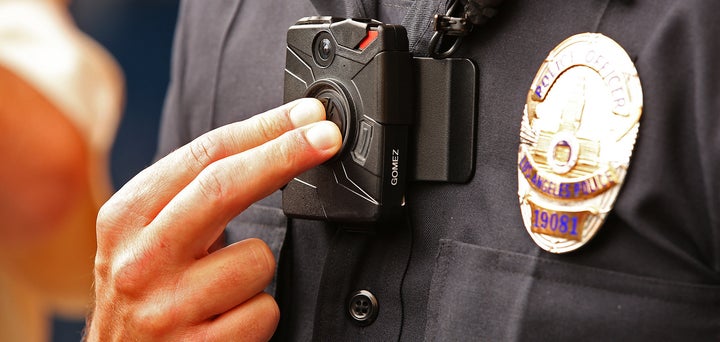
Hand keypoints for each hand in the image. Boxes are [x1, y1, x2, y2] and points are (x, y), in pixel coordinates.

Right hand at [86, 99, 340, 340]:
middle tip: (327, 136)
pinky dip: (258, 312)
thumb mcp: (146, 237)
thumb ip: (191, 197)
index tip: (306, 116)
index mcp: (126, 218)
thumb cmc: (145, 294)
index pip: (203, 157)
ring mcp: (166, 308)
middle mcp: (139, 260)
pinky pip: (264, 309)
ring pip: (257, 259)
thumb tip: (269, 146)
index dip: (263, 130)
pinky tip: (227, 320)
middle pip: (224, 187)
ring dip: (257, 271)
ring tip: (224, 288)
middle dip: (285, 153)